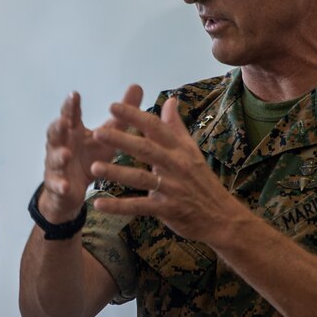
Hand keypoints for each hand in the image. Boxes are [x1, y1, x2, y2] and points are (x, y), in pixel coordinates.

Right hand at [41, 85, 143, 221]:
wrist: (70, 189)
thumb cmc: (88, 157)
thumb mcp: (107, 136)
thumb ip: (121, 114)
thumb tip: (137, 86)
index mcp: (72, 131)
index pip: (70, 115)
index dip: (71, 105)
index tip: (75, 94)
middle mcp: (60, 145)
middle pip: (55, 133)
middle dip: (58, 127)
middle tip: (64, 121)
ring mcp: (56, 165)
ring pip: (54, 158)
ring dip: (59, 156)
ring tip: (66, 154)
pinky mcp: (57, 185)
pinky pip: (57, 185)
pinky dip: (60, 185)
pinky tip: (65, 186)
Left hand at [91, 96, 247, 243]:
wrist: (222, 217)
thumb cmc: (202, 181)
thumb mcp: (192, 151)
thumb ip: (176, 127)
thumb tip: (170, 100)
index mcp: (179, 149)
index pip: (155, 128)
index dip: (134, 116)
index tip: (112, 106)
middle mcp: (176, 165)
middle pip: (146, 149)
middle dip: (121, 140)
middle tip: (97, 132)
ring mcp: (172, 188)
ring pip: (141, 178)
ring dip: (117, 173)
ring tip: (94, 168)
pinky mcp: (168, 209)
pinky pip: (140, 207)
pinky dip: (119, 206)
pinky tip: (98, 204)